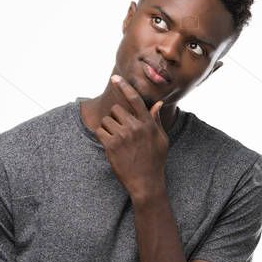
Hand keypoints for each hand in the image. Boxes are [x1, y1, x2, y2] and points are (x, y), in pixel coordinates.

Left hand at [95, 75, 168, 201]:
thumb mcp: (161, 140)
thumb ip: (156, 120)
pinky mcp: (111, 145)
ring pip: (106, 120)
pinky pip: (99, 131)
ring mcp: (123, 135)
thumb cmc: (155, 161)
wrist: (146, 183)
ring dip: (108, 129)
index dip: (124, 87)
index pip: (135, 100)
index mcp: (148, 123)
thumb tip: (158, 104)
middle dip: (116, 119)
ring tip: (118, 142)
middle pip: (116, 110)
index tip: (115, 79)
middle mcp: (135, 126)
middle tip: (122, 133)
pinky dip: (102, 137)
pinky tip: (111, 147)